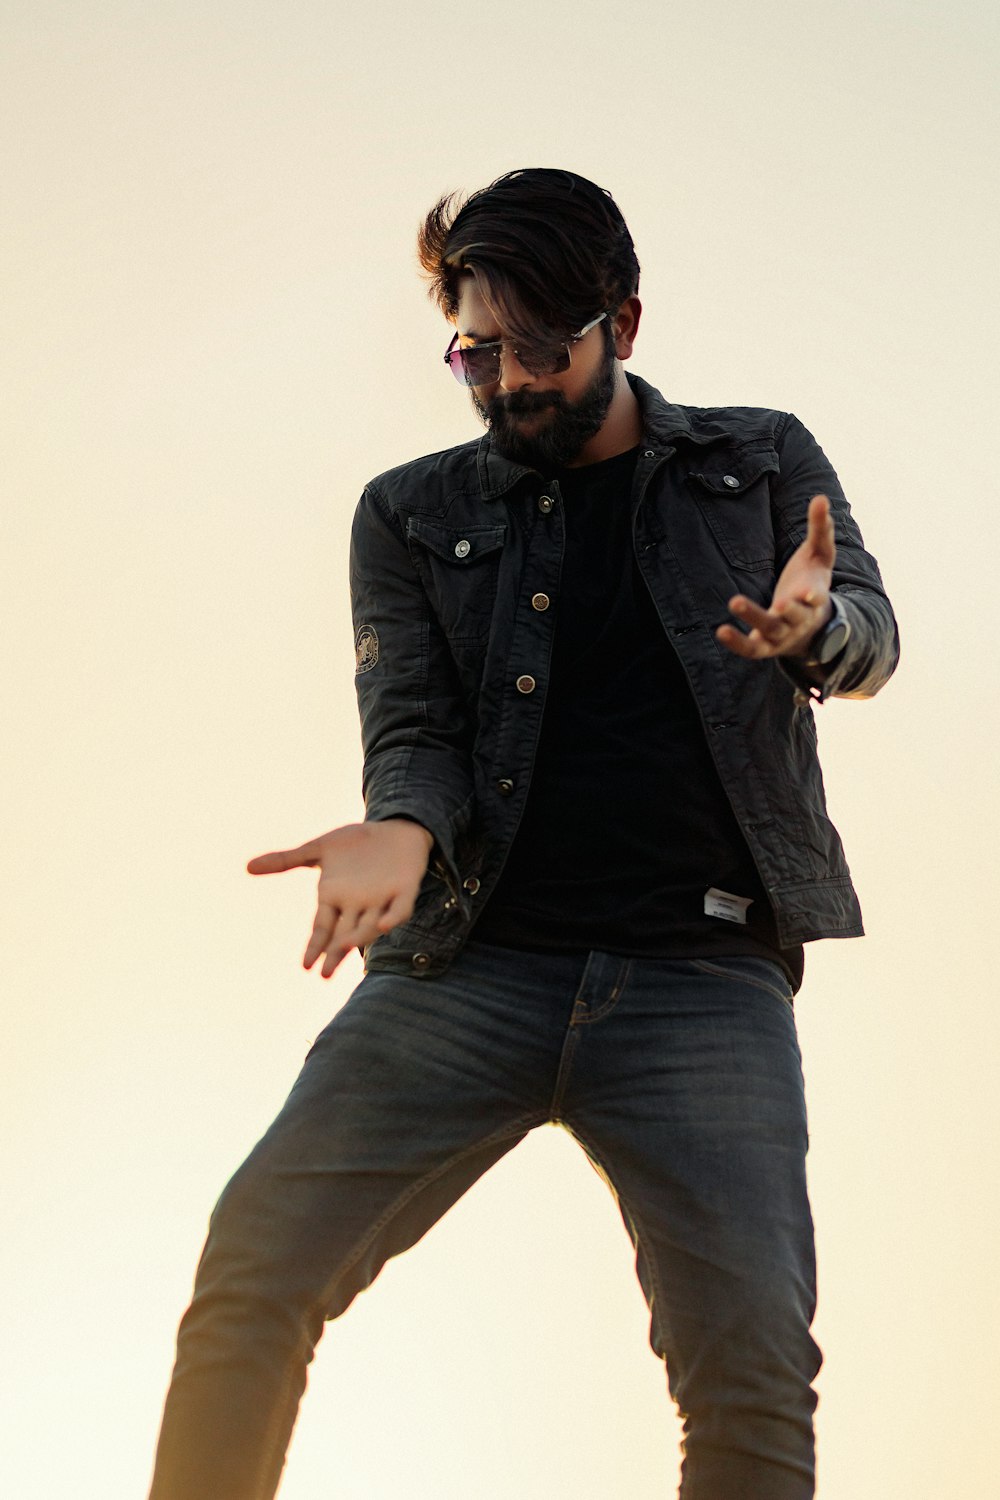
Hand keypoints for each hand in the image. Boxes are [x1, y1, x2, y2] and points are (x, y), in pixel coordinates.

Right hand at [247, 819, 433, 977]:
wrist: (393, 827)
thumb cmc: (355, 843)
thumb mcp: (319, 849)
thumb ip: (286, 860)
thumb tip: (248, 867)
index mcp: (335, 898)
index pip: (323, 928)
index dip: (315, 946)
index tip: (305, 966)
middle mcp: (357, 905)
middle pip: (344, 934)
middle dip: (336, 953)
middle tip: (325, 974)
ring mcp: (382, 899)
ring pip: (369, 925)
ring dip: (359, 936)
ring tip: (345, 948)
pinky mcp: (406, 889)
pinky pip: (400, 909)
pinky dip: (393, 918)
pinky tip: (383, 924)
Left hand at [716, 493, 835, 660]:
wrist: (811, 627)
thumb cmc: (811, 583)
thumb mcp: (819, 555)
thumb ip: (820, 529)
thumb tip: (820, 497)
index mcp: (815, 597)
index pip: (817, 598)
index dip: (813, 597)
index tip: (808, 593)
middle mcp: (800, 619)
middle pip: (795, 617)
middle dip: (788, 611)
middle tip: (778, 604)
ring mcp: (782, 634)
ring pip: (770, 630)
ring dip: (754, 617)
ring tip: (735, 601)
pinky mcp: (765, 646)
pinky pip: (751, 649)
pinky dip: (737, 643)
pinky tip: (721, 631)